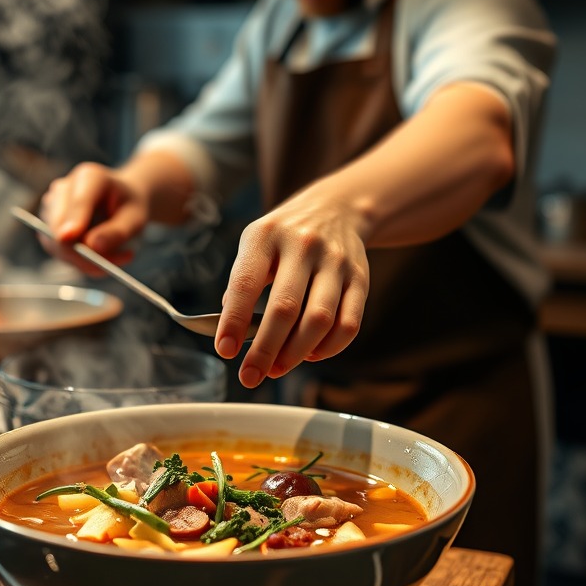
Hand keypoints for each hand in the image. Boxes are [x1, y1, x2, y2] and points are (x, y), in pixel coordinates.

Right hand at [38, 162, 151, 273]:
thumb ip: (116, 231)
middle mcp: (64, 188)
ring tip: (117, 258)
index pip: (78, 200)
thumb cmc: (129, 206)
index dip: (72, 219)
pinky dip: (78, 262)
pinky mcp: (47, 226)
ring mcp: (51, 207)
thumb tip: (92, 246)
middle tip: (113, 266)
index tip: (68, 238)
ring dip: (83, 261)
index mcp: (89, 177)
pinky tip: (102, 259)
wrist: (121, 202)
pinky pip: (57, 251)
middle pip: (58, 224)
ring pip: (54, 242)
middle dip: (81, 252)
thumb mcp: (135, 218)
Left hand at [214, 181, 370, 388]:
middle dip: (265, 349)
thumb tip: (232, 332)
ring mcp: (335, 262)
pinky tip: (310, 355)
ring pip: (319, 320)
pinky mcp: (360, 278)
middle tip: (249, 377)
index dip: (233, 320)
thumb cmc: (284, 236)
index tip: (225, 350)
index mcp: (267, 236)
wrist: (336, 208)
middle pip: (285, 308)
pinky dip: (329, 348)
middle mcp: (303, 245)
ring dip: (296, 354)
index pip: (245, 283)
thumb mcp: (255, 243)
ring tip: (276, 369)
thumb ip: (241, 282)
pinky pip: (348, 324)